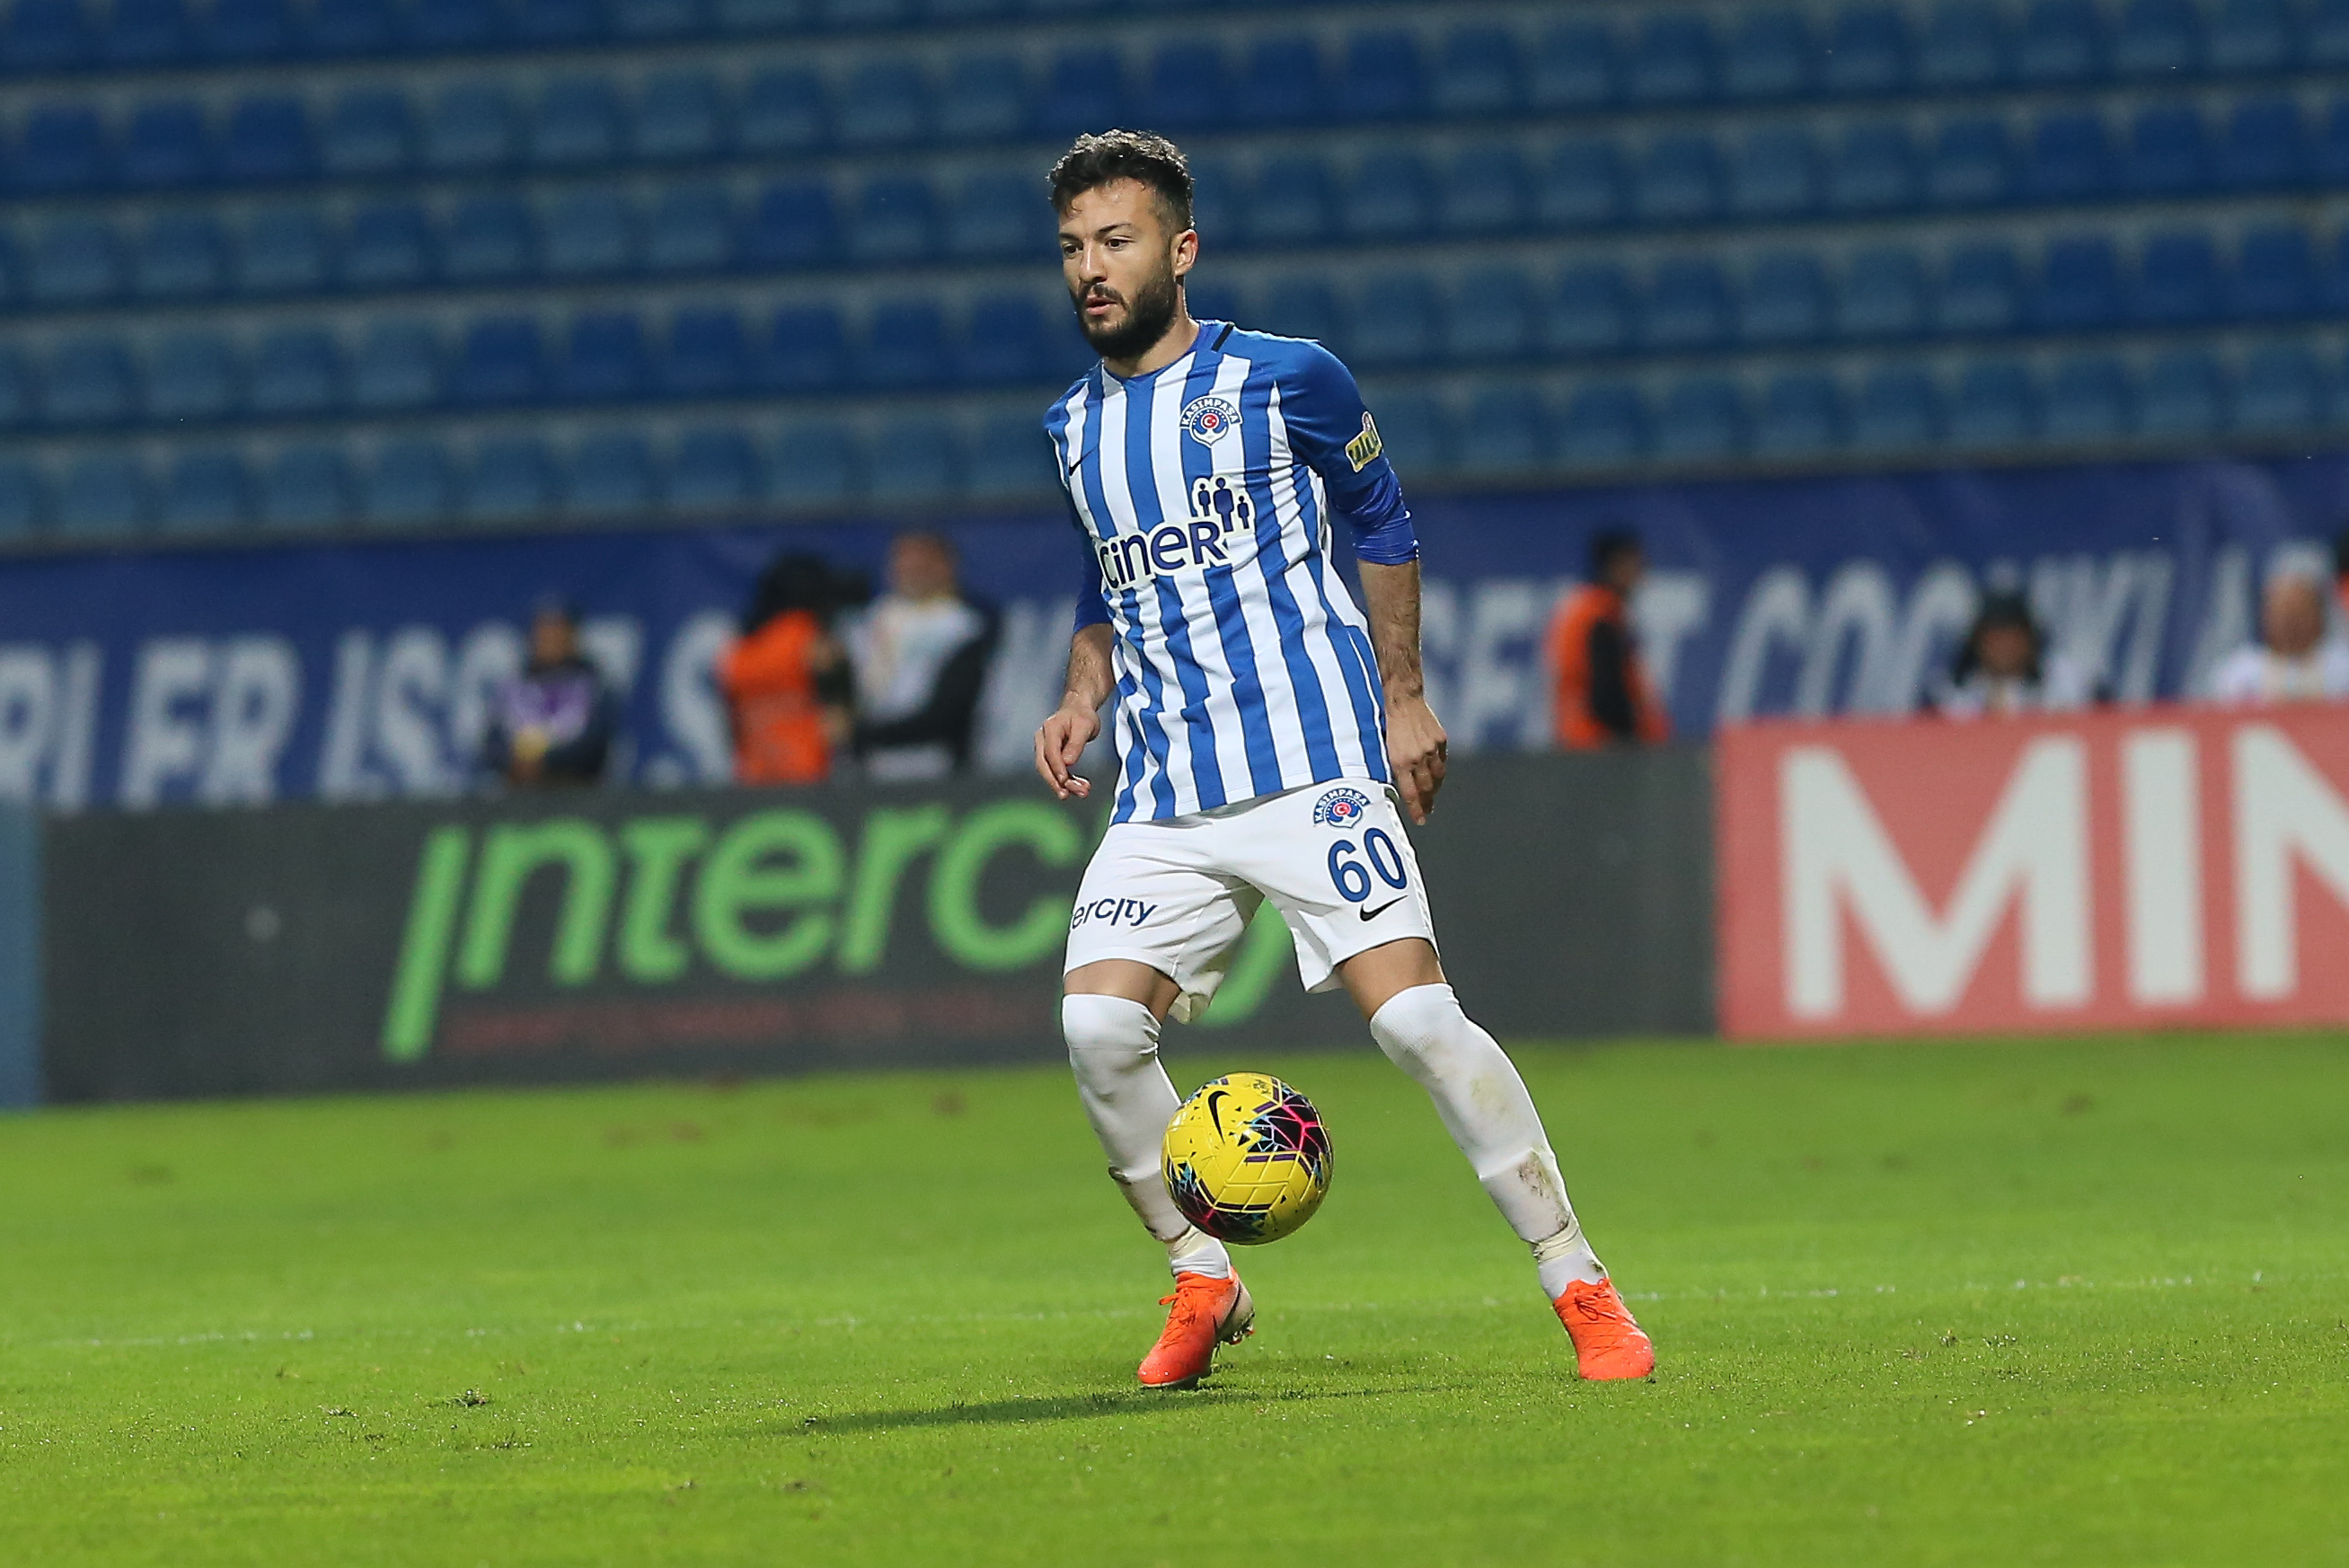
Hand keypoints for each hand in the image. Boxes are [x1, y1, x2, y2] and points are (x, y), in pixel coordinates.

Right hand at [1035, 701, 1100, 799]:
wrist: (1079, 709)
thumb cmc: (1082, 715)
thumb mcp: (1085, 726)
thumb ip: (1076, 744)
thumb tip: (1068, 762)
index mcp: (1050, 729)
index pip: (1050, 752)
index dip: (1056, 768)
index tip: (1064, 781)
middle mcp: (1043, 739)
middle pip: (1044, 764)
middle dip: (1055, 782)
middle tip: (1066, 795)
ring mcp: (1045, 747)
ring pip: (1049, 770)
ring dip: (1063, 784)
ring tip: (1080, 792)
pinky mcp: (1051, 755)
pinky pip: (1056, 770)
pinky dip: (1066, 780)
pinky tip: (1078, 786)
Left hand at [1385, 691, 1447, 823]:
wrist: (1401, 699)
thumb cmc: (1385, 723)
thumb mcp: (1383, 749)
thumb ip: (1393, 768)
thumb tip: (1398, 786)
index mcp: (1401, 762)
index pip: (1410, 793)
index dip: (1416, 810)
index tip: (1420, 821)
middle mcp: (1418, 758)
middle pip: (1426, 788)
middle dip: (1426, 803)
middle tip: (1426, 812)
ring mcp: (1432, 749)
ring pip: (1438, 777)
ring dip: (1435, 789)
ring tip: (1432, 797)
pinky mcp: (1440, 739)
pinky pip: (1442, 761)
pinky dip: (1439, 770)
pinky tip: (1436, 775)